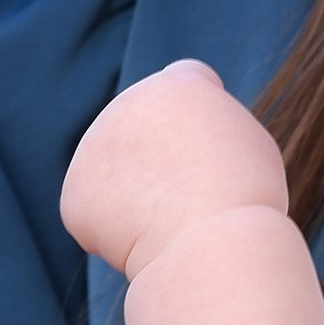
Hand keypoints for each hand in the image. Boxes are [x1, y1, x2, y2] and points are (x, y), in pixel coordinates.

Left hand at [60, 60, 289, 278]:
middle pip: (147, 131)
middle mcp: (129, 103)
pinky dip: (118, 234)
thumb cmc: (246, 201)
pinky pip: (99, 214)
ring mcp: (94, 145)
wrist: (212, 243)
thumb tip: (172, 150)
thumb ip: (209, 131)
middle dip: (162, 159)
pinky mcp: (76, 192)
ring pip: (120, 174)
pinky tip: (146, 239)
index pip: (187, 81)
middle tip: (194, 196)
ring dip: (140, 196)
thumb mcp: (248, 146)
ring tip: (175, 220)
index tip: (213, 147)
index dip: (201, 117)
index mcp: (179, 84)